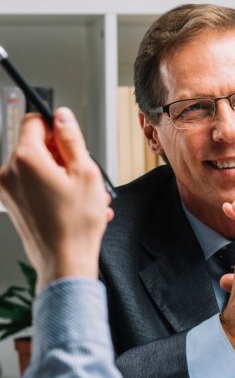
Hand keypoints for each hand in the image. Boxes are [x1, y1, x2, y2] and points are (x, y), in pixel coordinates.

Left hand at [0, 108, 112, 292]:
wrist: (65, 261)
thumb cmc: (76, 223)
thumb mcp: (85, 172)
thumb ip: (71, 139)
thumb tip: (62, 116)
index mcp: (26, 159)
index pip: (34, 121)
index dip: (56, 127)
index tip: (70, 141)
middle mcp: (8, 172)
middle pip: (36, 145)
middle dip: (61, 155)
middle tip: (81, 174)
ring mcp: (7, 190)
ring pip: (37, 166)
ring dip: (61, 175)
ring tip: (83, 195)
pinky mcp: (11, 204)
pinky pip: (33, 184)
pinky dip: (53, 189)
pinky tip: (73, 203)